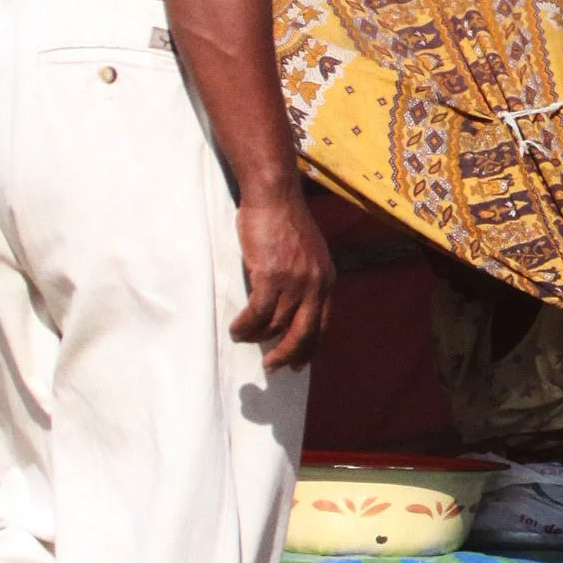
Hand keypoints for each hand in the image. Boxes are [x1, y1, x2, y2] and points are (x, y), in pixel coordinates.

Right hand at [232, 187, 334, 370]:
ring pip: (275, 325)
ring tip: (243, 337)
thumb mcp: (308, 252)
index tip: (299, 364)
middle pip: (304, 333)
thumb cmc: (285, 221)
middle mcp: (315, 284)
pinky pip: (257, 314)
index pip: (323, 324)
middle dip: (288, 354)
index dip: (310, 347)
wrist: (274, 196)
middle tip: (272, 366)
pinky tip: (236, 329)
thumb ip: (306, 277)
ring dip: (256, 337)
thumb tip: (292, 305)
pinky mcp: (270, 276)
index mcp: (326, 279)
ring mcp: (294, 281)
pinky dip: (245, 326)